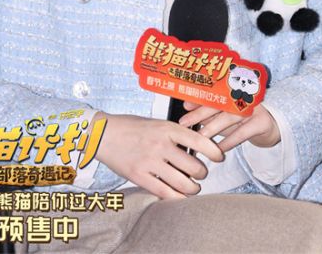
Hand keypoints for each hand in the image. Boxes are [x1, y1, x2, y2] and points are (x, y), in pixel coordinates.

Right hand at [94, 113, 223, 199]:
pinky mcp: (139, 176)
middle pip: (194, 167)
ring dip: (192, 188)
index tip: (218, 157)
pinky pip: (165, 193)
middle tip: (199, 174)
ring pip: (183, 183)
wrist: (103, 133)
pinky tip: (179, 195)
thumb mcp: (156, 122)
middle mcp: (160, 144)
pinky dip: (177, 197)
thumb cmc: (130, 126)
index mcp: (166, 128)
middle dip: (202, 174)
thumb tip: (196, 147)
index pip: (199, 141)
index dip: (213, 152)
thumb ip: (175, 133)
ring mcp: (150, 162)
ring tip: (192, 187)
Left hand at [179, 102, 280, 152]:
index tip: (184, 105)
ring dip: (212, 128)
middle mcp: (244, 96)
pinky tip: (218, 149)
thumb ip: (210, 110)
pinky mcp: (262, 122)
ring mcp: (254, 108)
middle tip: (184, 122)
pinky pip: (242, 133)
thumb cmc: (245, 119)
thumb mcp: (227, 114)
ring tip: (199, 137)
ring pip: (229, 118)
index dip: (198, 98)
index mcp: (235, 90)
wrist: (275, 126)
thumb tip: (187, 106)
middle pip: (219, 103)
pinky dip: (229, 141)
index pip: (214, 92)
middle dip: (199, 113)